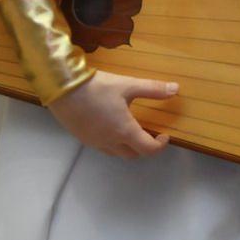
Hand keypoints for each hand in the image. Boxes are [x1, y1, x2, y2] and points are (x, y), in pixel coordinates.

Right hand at [46, 70, 176, 158]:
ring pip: (117, 153)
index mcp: (124, 131)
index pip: (148, 150)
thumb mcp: (128, 85)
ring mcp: (95, 143)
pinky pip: (103, 147)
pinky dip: (113, 142)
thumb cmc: (98, 87)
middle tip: (149, 131)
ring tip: (131, 128)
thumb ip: (153, 89)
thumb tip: (176, 89)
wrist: (63, 88)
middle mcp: (110, 142)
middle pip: (133, 154)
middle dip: (144, 146)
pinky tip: (110, 124)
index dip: (160, 146)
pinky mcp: (82, 139)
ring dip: (128, 146)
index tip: (165, 135)